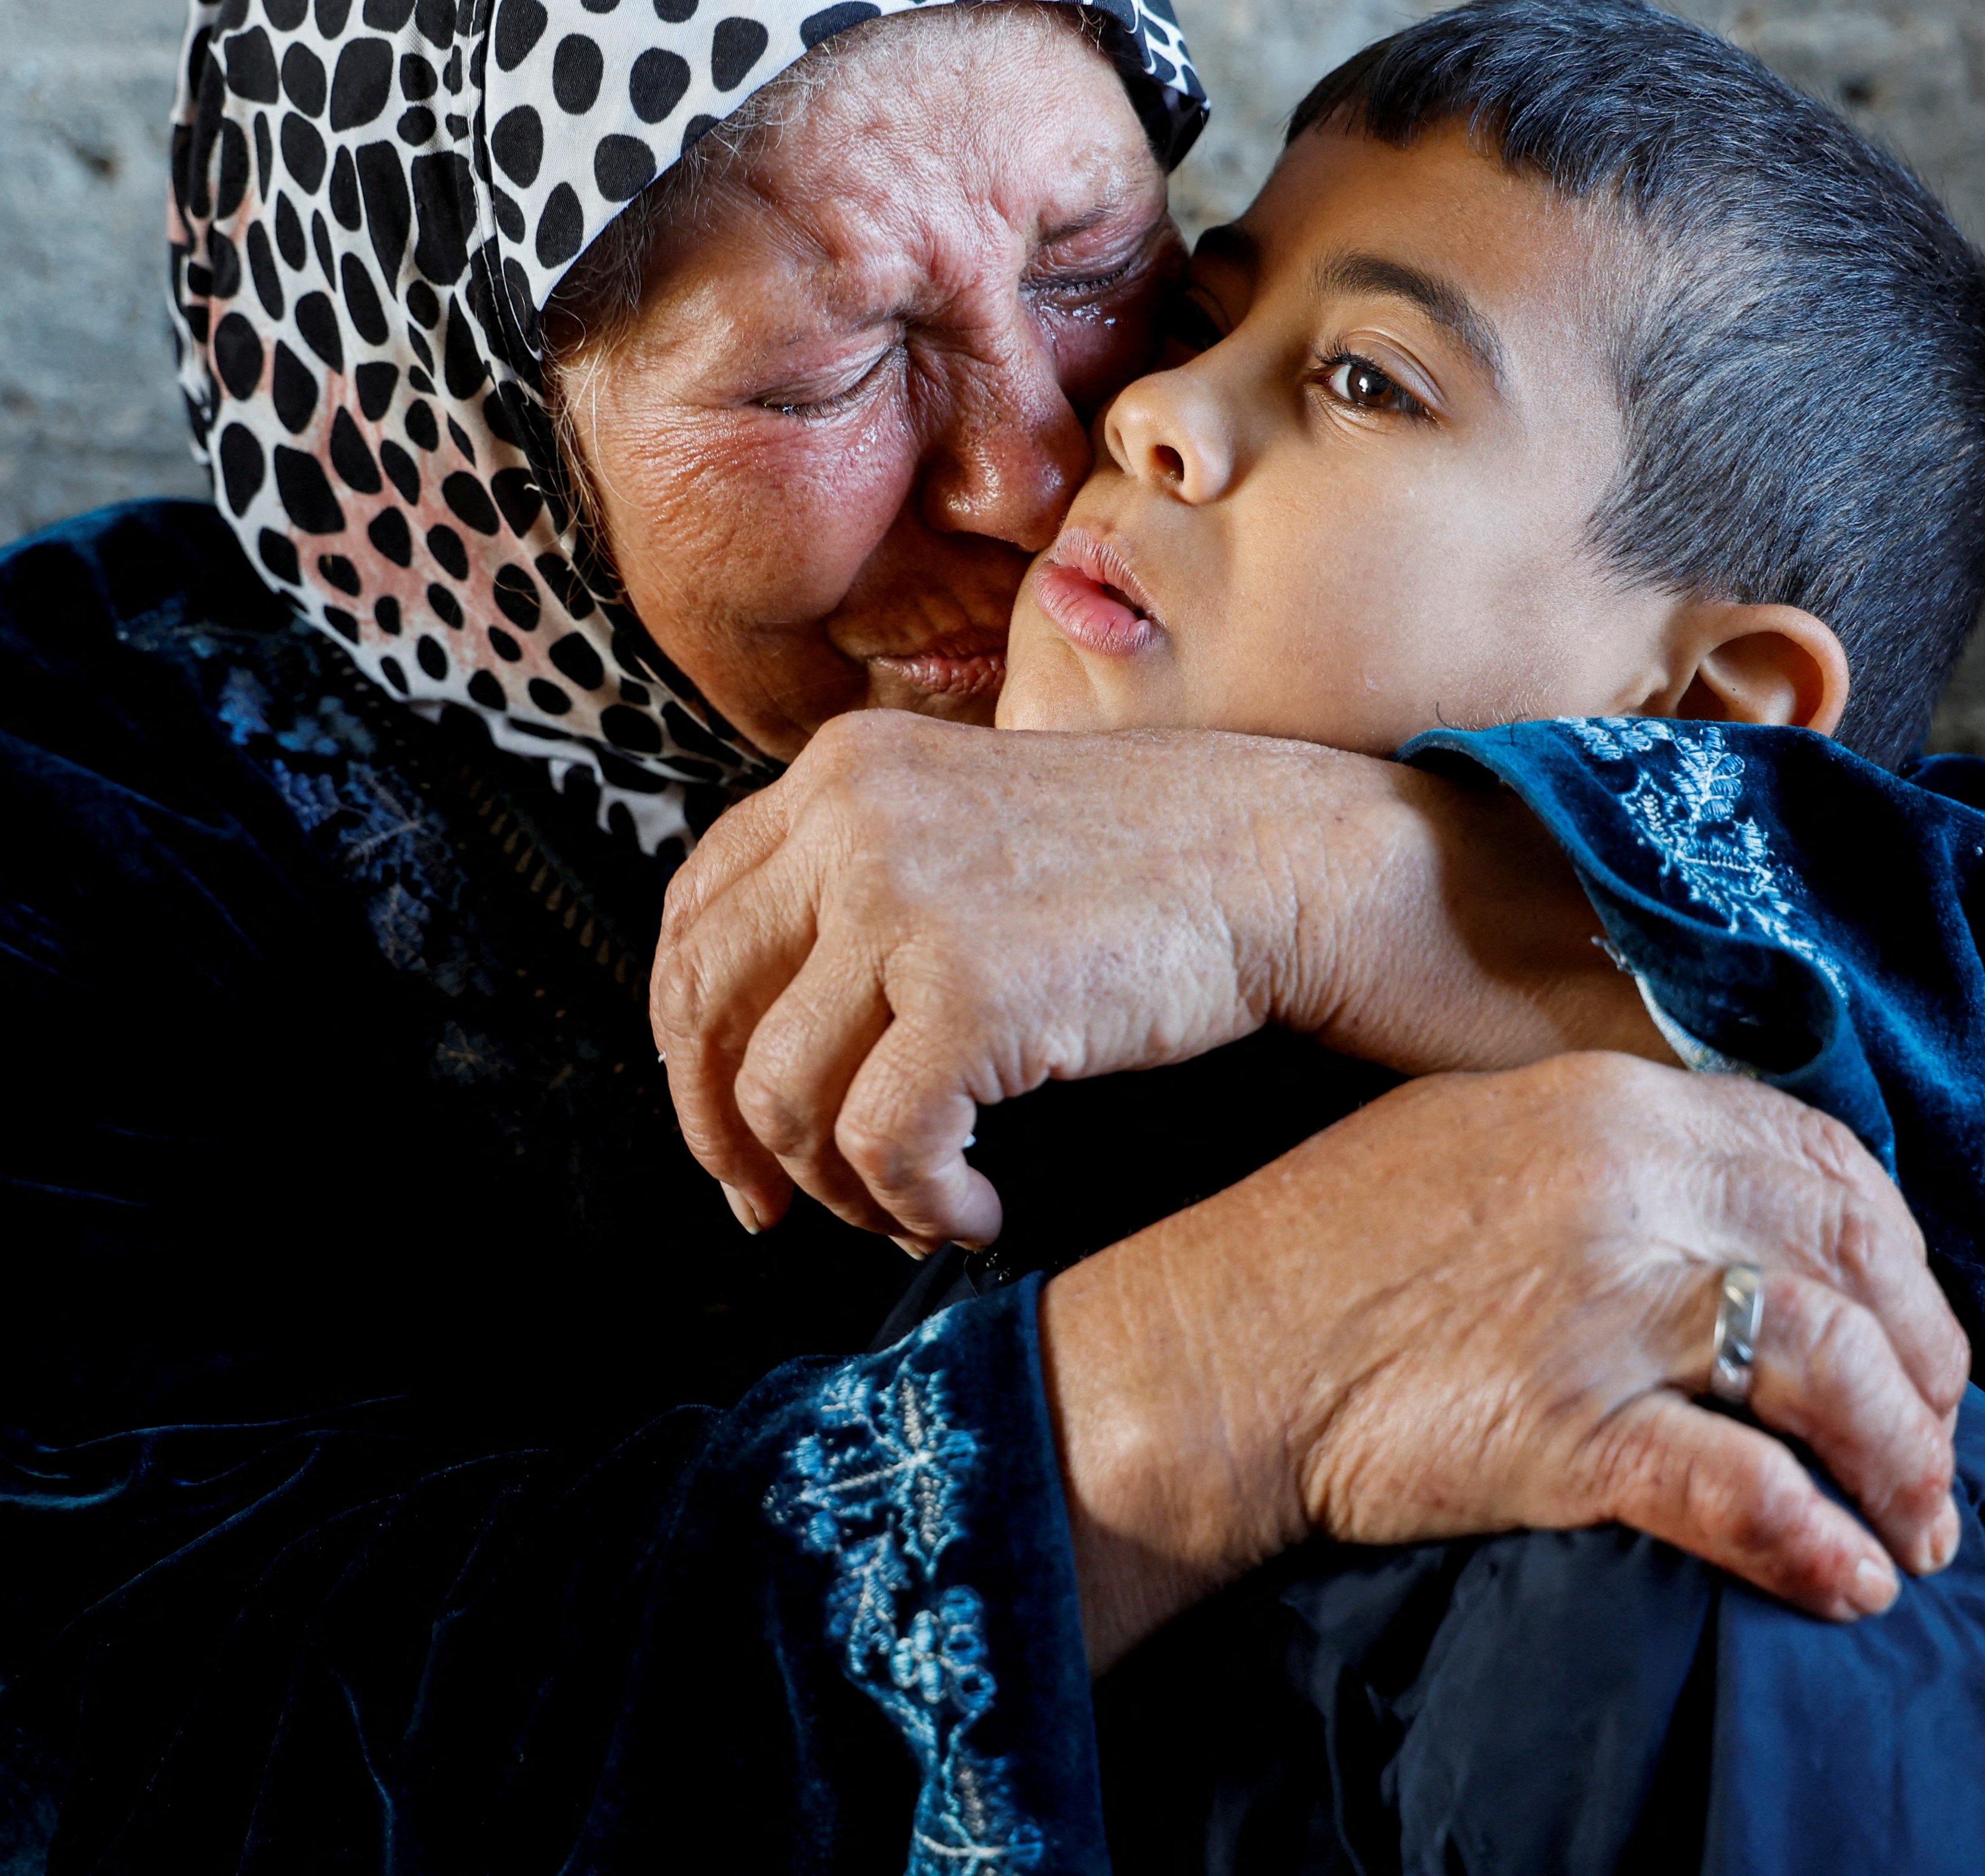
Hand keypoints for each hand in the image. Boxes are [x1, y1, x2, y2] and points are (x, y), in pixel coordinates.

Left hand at [651, 709, 1660, 1244]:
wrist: (1296, 861)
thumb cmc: (1147, 866)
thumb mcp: (966, 829)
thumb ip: (859, 888)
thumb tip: (762, 1031)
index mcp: (839, 772)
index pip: (694, 922)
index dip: (688, 1047)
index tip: (726, 1128)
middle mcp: (851, 819)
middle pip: (707, 1012)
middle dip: (727, 1135)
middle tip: (775, 1209)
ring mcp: (904, 899)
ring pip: (784, 1093)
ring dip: (841, 1186)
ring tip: (914, 1208)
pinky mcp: (970, 990)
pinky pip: (883, 1145)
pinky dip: (919, 1206)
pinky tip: (978, 1212)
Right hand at [1043, 1054, 1971, 1665]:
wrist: (1204, 1350)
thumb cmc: (1324, 1256)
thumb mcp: (1476, 1143)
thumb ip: (1613, 1158)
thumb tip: (1741, 1222)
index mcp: (1606, 1102)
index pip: (1822, 1160)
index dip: (1897, 1259)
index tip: (1911, 1335)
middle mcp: (1622, 1180)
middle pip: (1850, 1259)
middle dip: (1925, 1369)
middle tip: (1931, 1456)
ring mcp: (1597, 1299)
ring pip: (1825, 1362)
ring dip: (1898, 1462)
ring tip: (1911, 1535)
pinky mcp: (1564, 1421)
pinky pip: (1737, 1484)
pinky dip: (1812, 1541)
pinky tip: (1849, 1583)